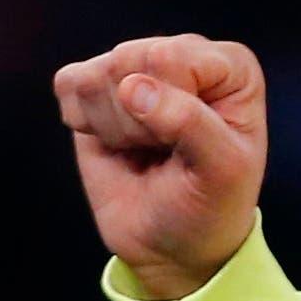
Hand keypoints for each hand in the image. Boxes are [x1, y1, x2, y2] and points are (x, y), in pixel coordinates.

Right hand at [53, 34, 267, 300]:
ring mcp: (136, 64)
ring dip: (115, 128)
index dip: (172, 111)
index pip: (172, 58)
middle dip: (140, 122)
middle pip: (129, 60)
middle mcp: (184, 54)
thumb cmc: (210, 207)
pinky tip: (116, 143)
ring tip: (145, 150)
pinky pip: (69, 85)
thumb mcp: (222, 174)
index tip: (193, 148)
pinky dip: (86, 124)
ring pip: (97, 75)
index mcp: (231, 67)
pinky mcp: (93, 82)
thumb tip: (133, 87)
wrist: (172, 246)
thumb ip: (189, 123)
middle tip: (164, 152)